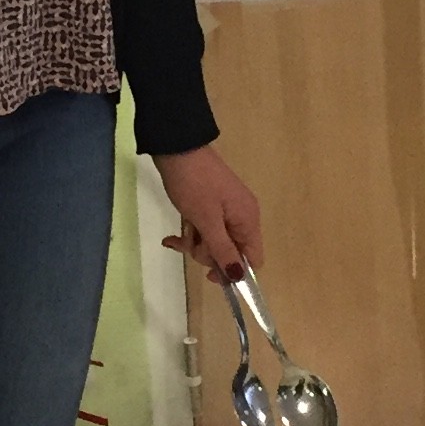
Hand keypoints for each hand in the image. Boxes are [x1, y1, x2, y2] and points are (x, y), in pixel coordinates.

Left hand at [155, 145, 262, 281]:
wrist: (177, 148)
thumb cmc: (194, 185)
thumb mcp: (207, 221)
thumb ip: (223, 250)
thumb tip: (239, 277)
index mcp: (248, 220)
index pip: (253, 258)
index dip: (235, 271)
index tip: (210, 274)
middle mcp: (242, 217)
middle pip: (231, 252)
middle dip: (208, 254)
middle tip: (192, 242)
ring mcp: (225, 210)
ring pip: (214, 242)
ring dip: (195, 243)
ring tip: (178, 234)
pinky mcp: (209, 205)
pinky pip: (204, 229)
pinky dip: (190, 233)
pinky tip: (171, 238)